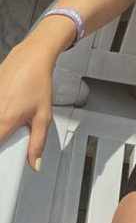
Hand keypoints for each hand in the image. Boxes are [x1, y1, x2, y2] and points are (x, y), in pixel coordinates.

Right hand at [0, 42, 54, 171]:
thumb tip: (34, 164)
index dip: (0, 159)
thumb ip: (38, 143)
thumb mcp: (43, 116)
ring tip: (10, 121)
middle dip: (2, 141)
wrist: (31, 58)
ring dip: (0, 127)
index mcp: (4, 122)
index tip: (5, 163)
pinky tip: (7, 109)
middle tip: (10, 136)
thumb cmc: (37, 83)